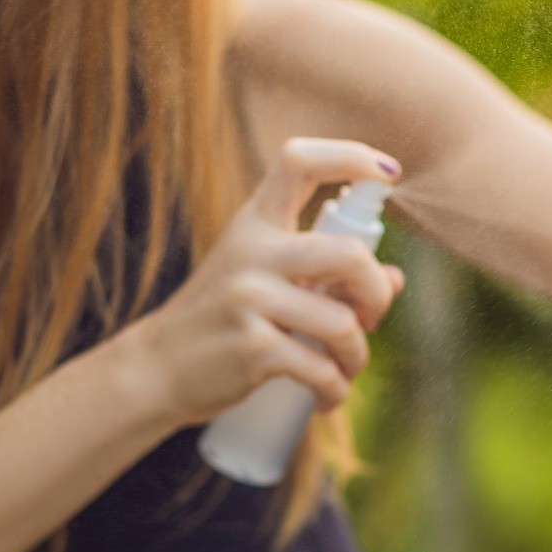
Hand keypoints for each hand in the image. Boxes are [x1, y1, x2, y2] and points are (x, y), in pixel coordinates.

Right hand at [119, 137, 406, 427]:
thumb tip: (395, 279)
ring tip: (345, 368)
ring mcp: (249, 299)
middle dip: (376, 292)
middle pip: (349, 254)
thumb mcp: (264, 281)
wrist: (157, 369)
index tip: (388, 172)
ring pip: (342, 323)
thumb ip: (326, 274)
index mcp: (256, 224)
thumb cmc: (222, 320)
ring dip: (357, 355)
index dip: (350, 156)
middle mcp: (252, 252)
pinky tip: (328, 396)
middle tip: (370, 317)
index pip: (299, 161)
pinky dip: (335, 390)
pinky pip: (321, 369)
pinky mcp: (253, 348)